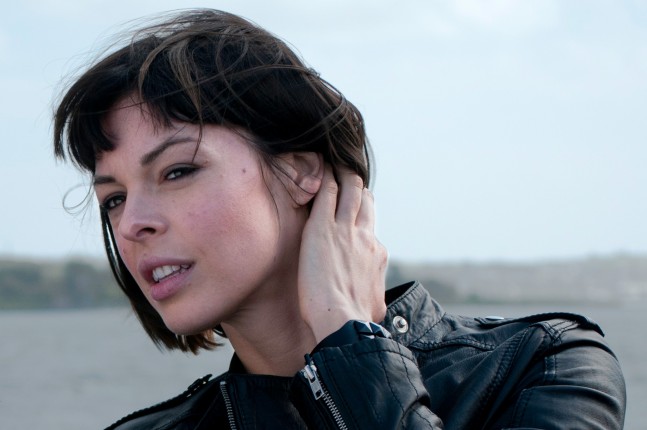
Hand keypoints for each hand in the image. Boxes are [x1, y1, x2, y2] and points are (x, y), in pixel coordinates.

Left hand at [298, 165, 387, 342]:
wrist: (342, 322)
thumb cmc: (356, 321)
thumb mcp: (375, 304)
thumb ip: (374, 293)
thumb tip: (377, 304)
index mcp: (376, 252)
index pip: (370, 223)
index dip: (363, 210)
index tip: (356, 204)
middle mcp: (364, 235)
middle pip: (363, 199)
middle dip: (355, 184)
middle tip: (346, 173)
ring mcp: (344, 229)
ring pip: (348, 189)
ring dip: (342, 174)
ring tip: (333, 162)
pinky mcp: (322, 228)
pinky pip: (325, 192)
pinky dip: (324, 177)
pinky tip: (318, 167)